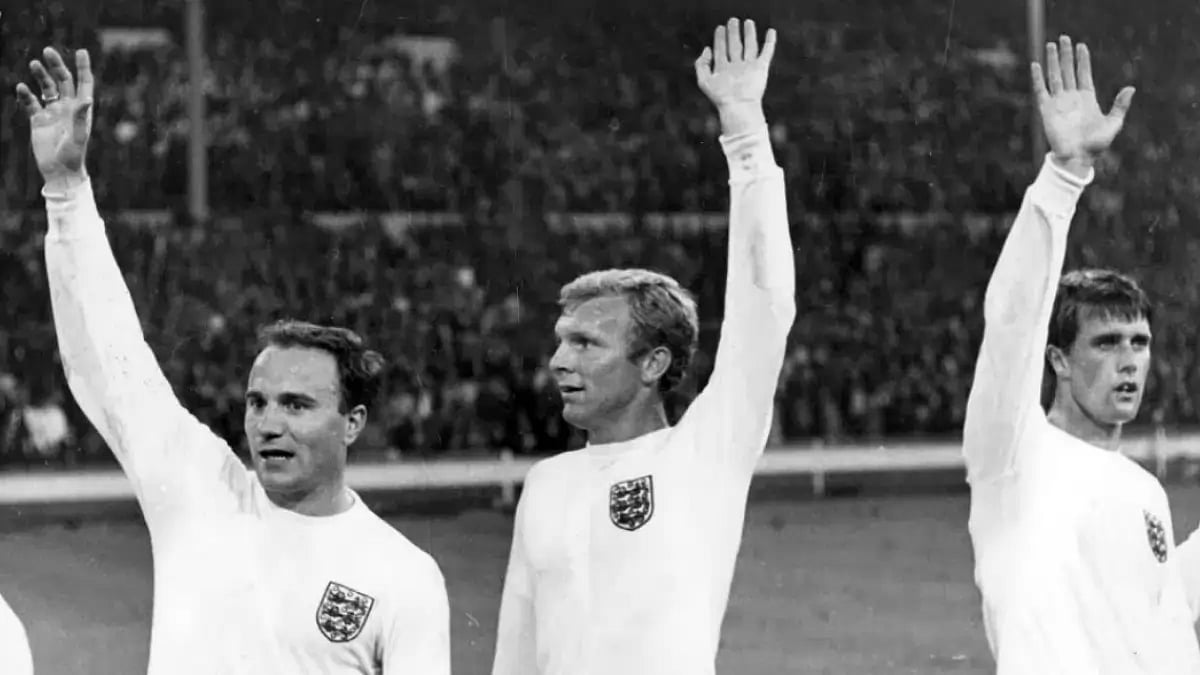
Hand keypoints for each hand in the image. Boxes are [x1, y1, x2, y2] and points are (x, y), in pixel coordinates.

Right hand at [15, 47, 94, 184]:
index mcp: (81, 110)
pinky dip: (26, 94)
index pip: (84, 84)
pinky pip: (31, 103)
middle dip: (57, 65)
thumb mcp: (79, 137)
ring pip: (46, 88)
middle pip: (63, 81)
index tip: (82, 51)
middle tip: (48, 51)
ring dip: (41, 76)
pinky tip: (21, 88)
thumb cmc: (74, 157)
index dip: (83, 68)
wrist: (59, 172)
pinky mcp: (38, 120)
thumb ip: (81, 118)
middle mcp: (67, 108)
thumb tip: (86, 99)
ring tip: (34, 64)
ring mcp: (53, 113)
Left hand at [695, 18, 776, 134]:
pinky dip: (769, 42)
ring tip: (748, 22)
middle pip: (734, 46)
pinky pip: (766, 52)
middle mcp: (736, 67)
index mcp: (723, 69)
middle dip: (733, 33)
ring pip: (749, 46)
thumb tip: (707, 49)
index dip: (719, 39)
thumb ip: (702, 64)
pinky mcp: (761, 68)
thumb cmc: (721, 97)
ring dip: (749, 34)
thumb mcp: (704, 81)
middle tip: (732, 20)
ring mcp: (749, 67)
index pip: (720, 50)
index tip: (720, 28)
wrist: (739, 106)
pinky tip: (770, 32)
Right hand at [1032, 35, 1133, 173]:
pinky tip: (1036, 65)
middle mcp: (1072, 98)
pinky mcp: (1046, 110)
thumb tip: (1131, 88)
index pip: (1083, 74)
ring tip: (1051, 45)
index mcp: (1087, 99)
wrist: (1078, 158)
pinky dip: (1037, 78)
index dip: (1082, 60)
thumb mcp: (1114, 123)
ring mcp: (1058, 103)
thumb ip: (1120, 105)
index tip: (1081, 46)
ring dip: (1052, 61)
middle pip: (1067, 71)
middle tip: (1064, 38)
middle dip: (1066, 55)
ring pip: (1054, 76)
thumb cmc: (1097, 145)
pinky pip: (1040, 91)